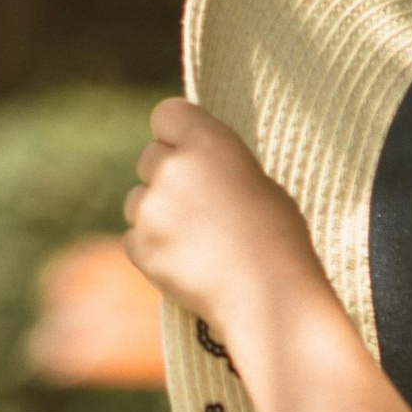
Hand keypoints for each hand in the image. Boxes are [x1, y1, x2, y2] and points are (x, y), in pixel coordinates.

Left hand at [124, 98, 317, 339]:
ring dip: (156, 215)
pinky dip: (152, 250)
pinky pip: (134, 239)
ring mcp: (152, 208)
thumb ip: (218, 165)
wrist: (269, 297)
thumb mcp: (257, 182)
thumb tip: (198, 167)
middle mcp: (173, 167)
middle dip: (165, 177)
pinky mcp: (140, 246)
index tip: (186, 152)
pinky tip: (186, 264)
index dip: (175, 134)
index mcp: (209, 141)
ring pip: (136, 200)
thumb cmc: (278, 241)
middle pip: (148, 158)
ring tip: (196, 241)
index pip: (166, 114)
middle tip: (197, 209)